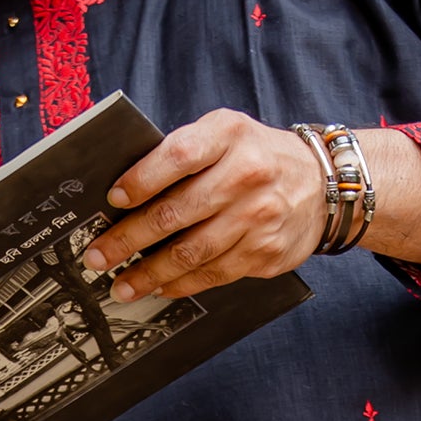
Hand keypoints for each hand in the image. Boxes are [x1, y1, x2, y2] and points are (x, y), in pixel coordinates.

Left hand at [89, 112, 325, 298]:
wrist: (322, 183)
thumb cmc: (257, 156)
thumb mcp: (225, 132)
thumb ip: (183, 151)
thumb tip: (125, 193)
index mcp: (229, 136)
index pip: (177, 157)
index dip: (141, 180)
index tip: (113, 201)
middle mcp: (246, 176)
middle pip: (175, 213)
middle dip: (128, 239)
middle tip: (99, 257)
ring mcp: (258, 218)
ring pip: (192, 253)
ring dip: (149, 274)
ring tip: (122, 285)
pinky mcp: (266, 253)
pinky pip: (214, 274)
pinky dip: (181, 284)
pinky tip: (160, 288)